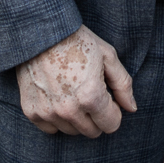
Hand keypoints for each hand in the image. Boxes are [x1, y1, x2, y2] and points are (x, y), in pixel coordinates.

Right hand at [15, 25, 137, 137]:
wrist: (40, 31)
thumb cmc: (77, 40)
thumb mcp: (107, 56)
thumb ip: (123, 85)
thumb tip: (132, 109)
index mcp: (91, 96)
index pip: (111, 125)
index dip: (113, 110)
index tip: (107, 96)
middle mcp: (69, 110)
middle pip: (92, 132)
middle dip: (96, 116)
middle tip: (89, 92)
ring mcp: (48, 112)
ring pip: (72, 131)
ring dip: (76, 117)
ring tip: (72, 91)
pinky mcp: (31, 112)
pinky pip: (50, 129)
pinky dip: (56, 118)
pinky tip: (56, 96)